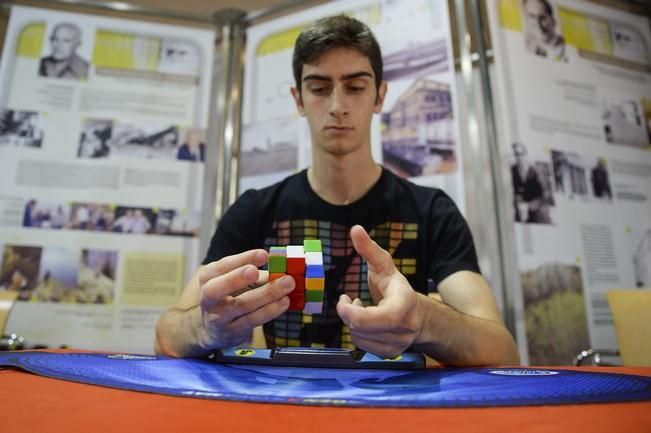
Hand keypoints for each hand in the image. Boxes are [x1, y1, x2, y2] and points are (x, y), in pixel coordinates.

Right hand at [197, 249, 294, 349]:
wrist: (215, 329)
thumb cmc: (229, 296)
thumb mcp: (237, 280)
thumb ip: (256, 273)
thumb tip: (280, 266)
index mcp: (209, 277)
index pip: (223, 266)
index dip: (243, 259)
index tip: (263, 254)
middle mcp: (208, 298)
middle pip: (217, 289)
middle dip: (237, 278)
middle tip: (256, 271)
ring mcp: (219, 317)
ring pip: (241, 305)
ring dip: (267, 293)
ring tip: (287, 284)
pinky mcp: (233, 331)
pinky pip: (252, 320)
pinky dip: (270, 310)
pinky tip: (284, 301)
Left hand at [336, 225, 426, 357]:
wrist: (418, 315)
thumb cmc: (396, 288)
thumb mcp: (383, 266)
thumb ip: (369, 249)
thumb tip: (355, 229)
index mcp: (404, 304)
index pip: (373, 318)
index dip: (350, 311)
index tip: (345, 297)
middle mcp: (404, 327)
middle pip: (360, 327)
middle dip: (348, 313)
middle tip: (349, 300)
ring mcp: (398, 344)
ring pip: (358, 338)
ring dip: (352, 323)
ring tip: (360, 309)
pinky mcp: (390, 354)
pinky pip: (362, 346)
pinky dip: (357, 333)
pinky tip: (364, 322)